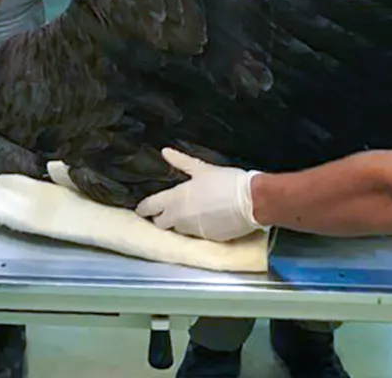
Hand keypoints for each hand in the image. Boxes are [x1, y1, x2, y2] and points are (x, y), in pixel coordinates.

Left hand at [135, 148, 265, 241]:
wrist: (250, 202)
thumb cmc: (225, 182)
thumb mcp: (202, 169)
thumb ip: (182, 162)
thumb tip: (165, 152)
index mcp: (175, 199)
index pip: (150, 207)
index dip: (143, 208)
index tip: (141, 208)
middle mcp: (179, 218)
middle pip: (160, 223)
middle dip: (160, 218)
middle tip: (164, 210)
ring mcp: (193, 231)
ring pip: (176, 231)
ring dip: (177, 224)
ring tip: (184, 214)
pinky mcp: (206, 239)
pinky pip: (193, 235)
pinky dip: (193, 229)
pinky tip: (200, 220)